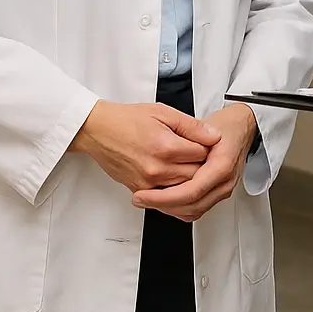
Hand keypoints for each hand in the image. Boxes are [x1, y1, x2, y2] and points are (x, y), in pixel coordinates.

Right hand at [69, 100, 221, 192]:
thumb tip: (214, 136)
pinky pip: (166, 199)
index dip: (208, 147)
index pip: (202, 154)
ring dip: (191, 179)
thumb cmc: (127, 119)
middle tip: (202, 155)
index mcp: (166, 147)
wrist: (99, 130)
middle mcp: (157, 169)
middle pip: (196, 175)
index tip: (206, 142)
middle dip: (203, 165)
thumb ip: (191, 126)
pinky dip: (176, 192)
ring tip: (190, 165)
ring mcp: (148, 183)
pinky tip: (179, 181)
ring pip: (183, 189)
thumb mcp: (163, 112)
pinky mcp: (140, 190)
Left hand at [132, 103, 257, 221]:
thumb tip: (175, 149)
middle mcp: (224, 182)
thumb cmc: (225, 126)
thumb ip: (191, 133)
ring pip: (193, 211)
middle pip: (191, 205)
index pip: (192, 190)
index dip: (165, 197)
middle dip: (162, 205)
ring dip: (169, 209)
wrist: (242, 129)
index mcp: (222, 165)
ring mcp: (222, 190)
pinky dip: (179, 209)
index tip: (144, 194)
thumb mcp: (205, 123)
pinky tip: (163, 200)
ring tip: (147, 199)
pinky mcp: (216, 194)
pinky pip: (196, 209)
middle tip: (139, 198)